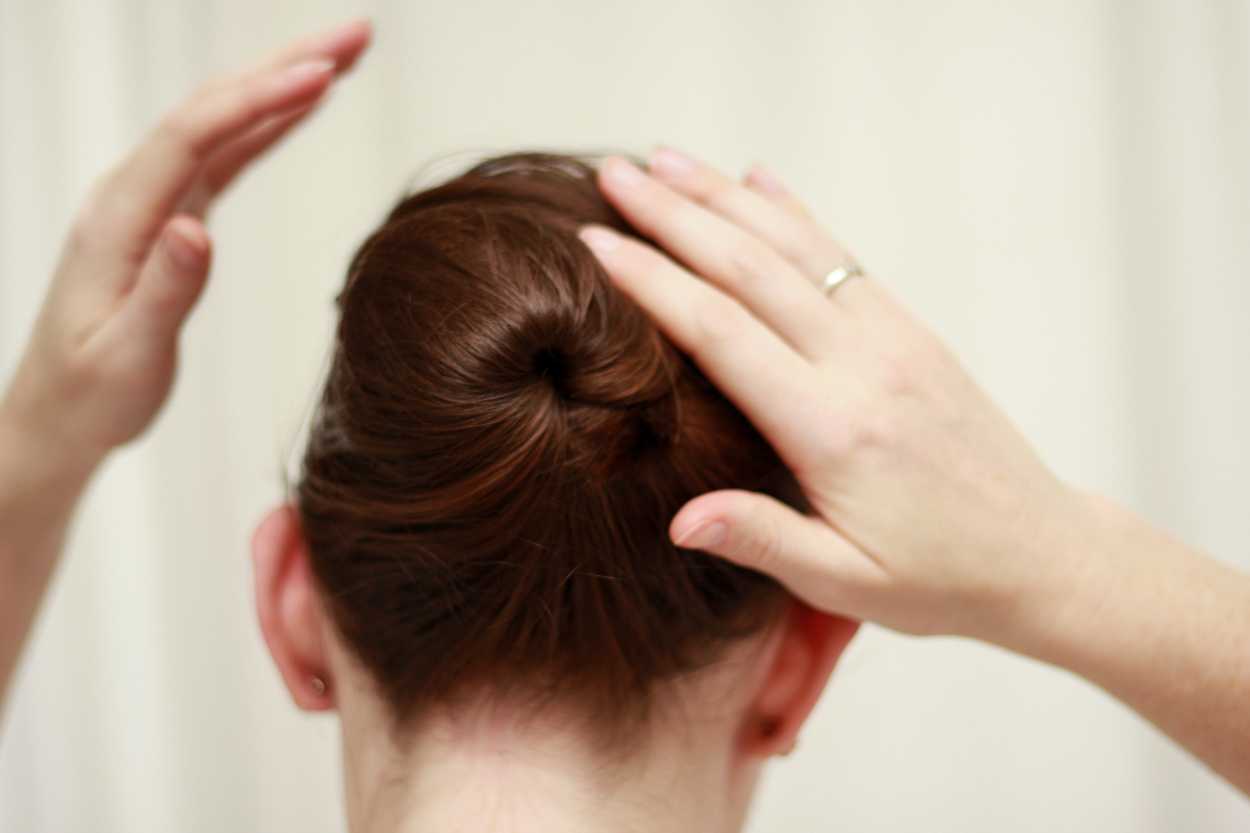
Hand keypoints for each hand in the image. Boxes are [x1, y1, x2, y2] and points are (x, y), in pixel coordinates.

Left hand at [0, 18, 371, 470]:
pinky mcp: (171, 216)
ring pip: (223, 121)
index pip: (193, 135)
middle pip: (213, 106)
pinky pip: (225, 152)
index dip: (259, 99)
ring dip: (283, 82)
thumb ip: (165, 290)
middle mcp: (131, 195)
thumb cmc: (91, 394)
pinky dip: (269, 123)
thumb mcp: (127, 356)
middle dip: (285, 63)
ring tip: (346, 55)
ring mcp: (151, 201)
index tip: (322, 74)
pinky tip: (304, 105)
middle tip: (357, 34)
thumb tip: (196, 228)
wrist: (57, 414)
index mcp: (118, 219)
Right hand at [578, 148, 1088, 641]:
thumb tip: (680, 520)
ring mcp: (893, 338)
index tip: (595, 241)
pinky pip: (842, 257)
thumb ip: (762, 541)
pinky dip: (794, 212)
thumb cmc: (938, 578)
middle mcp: (864, 365)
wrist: (1041, 553)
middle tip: (611, 174)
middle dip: (674, 215)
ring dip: (725, 196)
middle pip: (751, 268)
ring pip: (796, 246)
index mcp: (833, 428)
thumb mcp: (845, 584)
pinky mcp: (910, 331)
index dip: (652, 281)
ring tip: (663, 159)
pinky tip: (759, 179)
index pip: (722, 332)